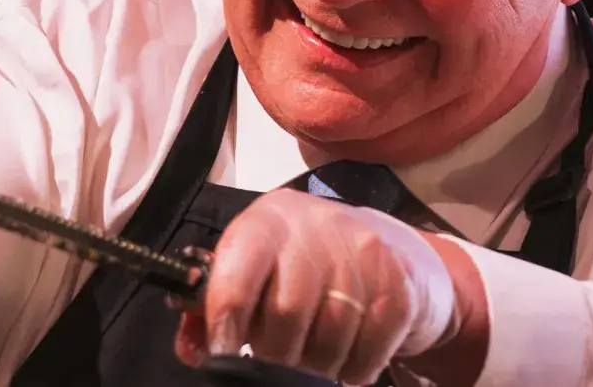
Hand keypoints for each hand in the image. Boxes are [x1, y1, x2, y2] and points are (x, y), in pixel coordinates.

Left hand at [175, 189, 459, 385]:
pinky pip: (371, 348)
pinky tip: (345, 362)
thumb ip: (215, 307)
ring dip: (315, 366)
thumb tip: (193, 351)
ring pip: (331, 335)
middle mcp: (317, 227)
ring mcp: (365, 253)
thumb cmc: (304, 264)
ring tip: (309, 364)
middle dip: (275, 354)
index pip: (240, 270)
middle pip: (289, 310)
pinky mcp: (400, 284)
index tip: (224, 353)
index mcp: (269, 221)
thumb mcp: (256, 268)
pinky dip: (354, 370)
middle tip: (273, 365)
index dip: (226, 318)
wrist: (391, 247)